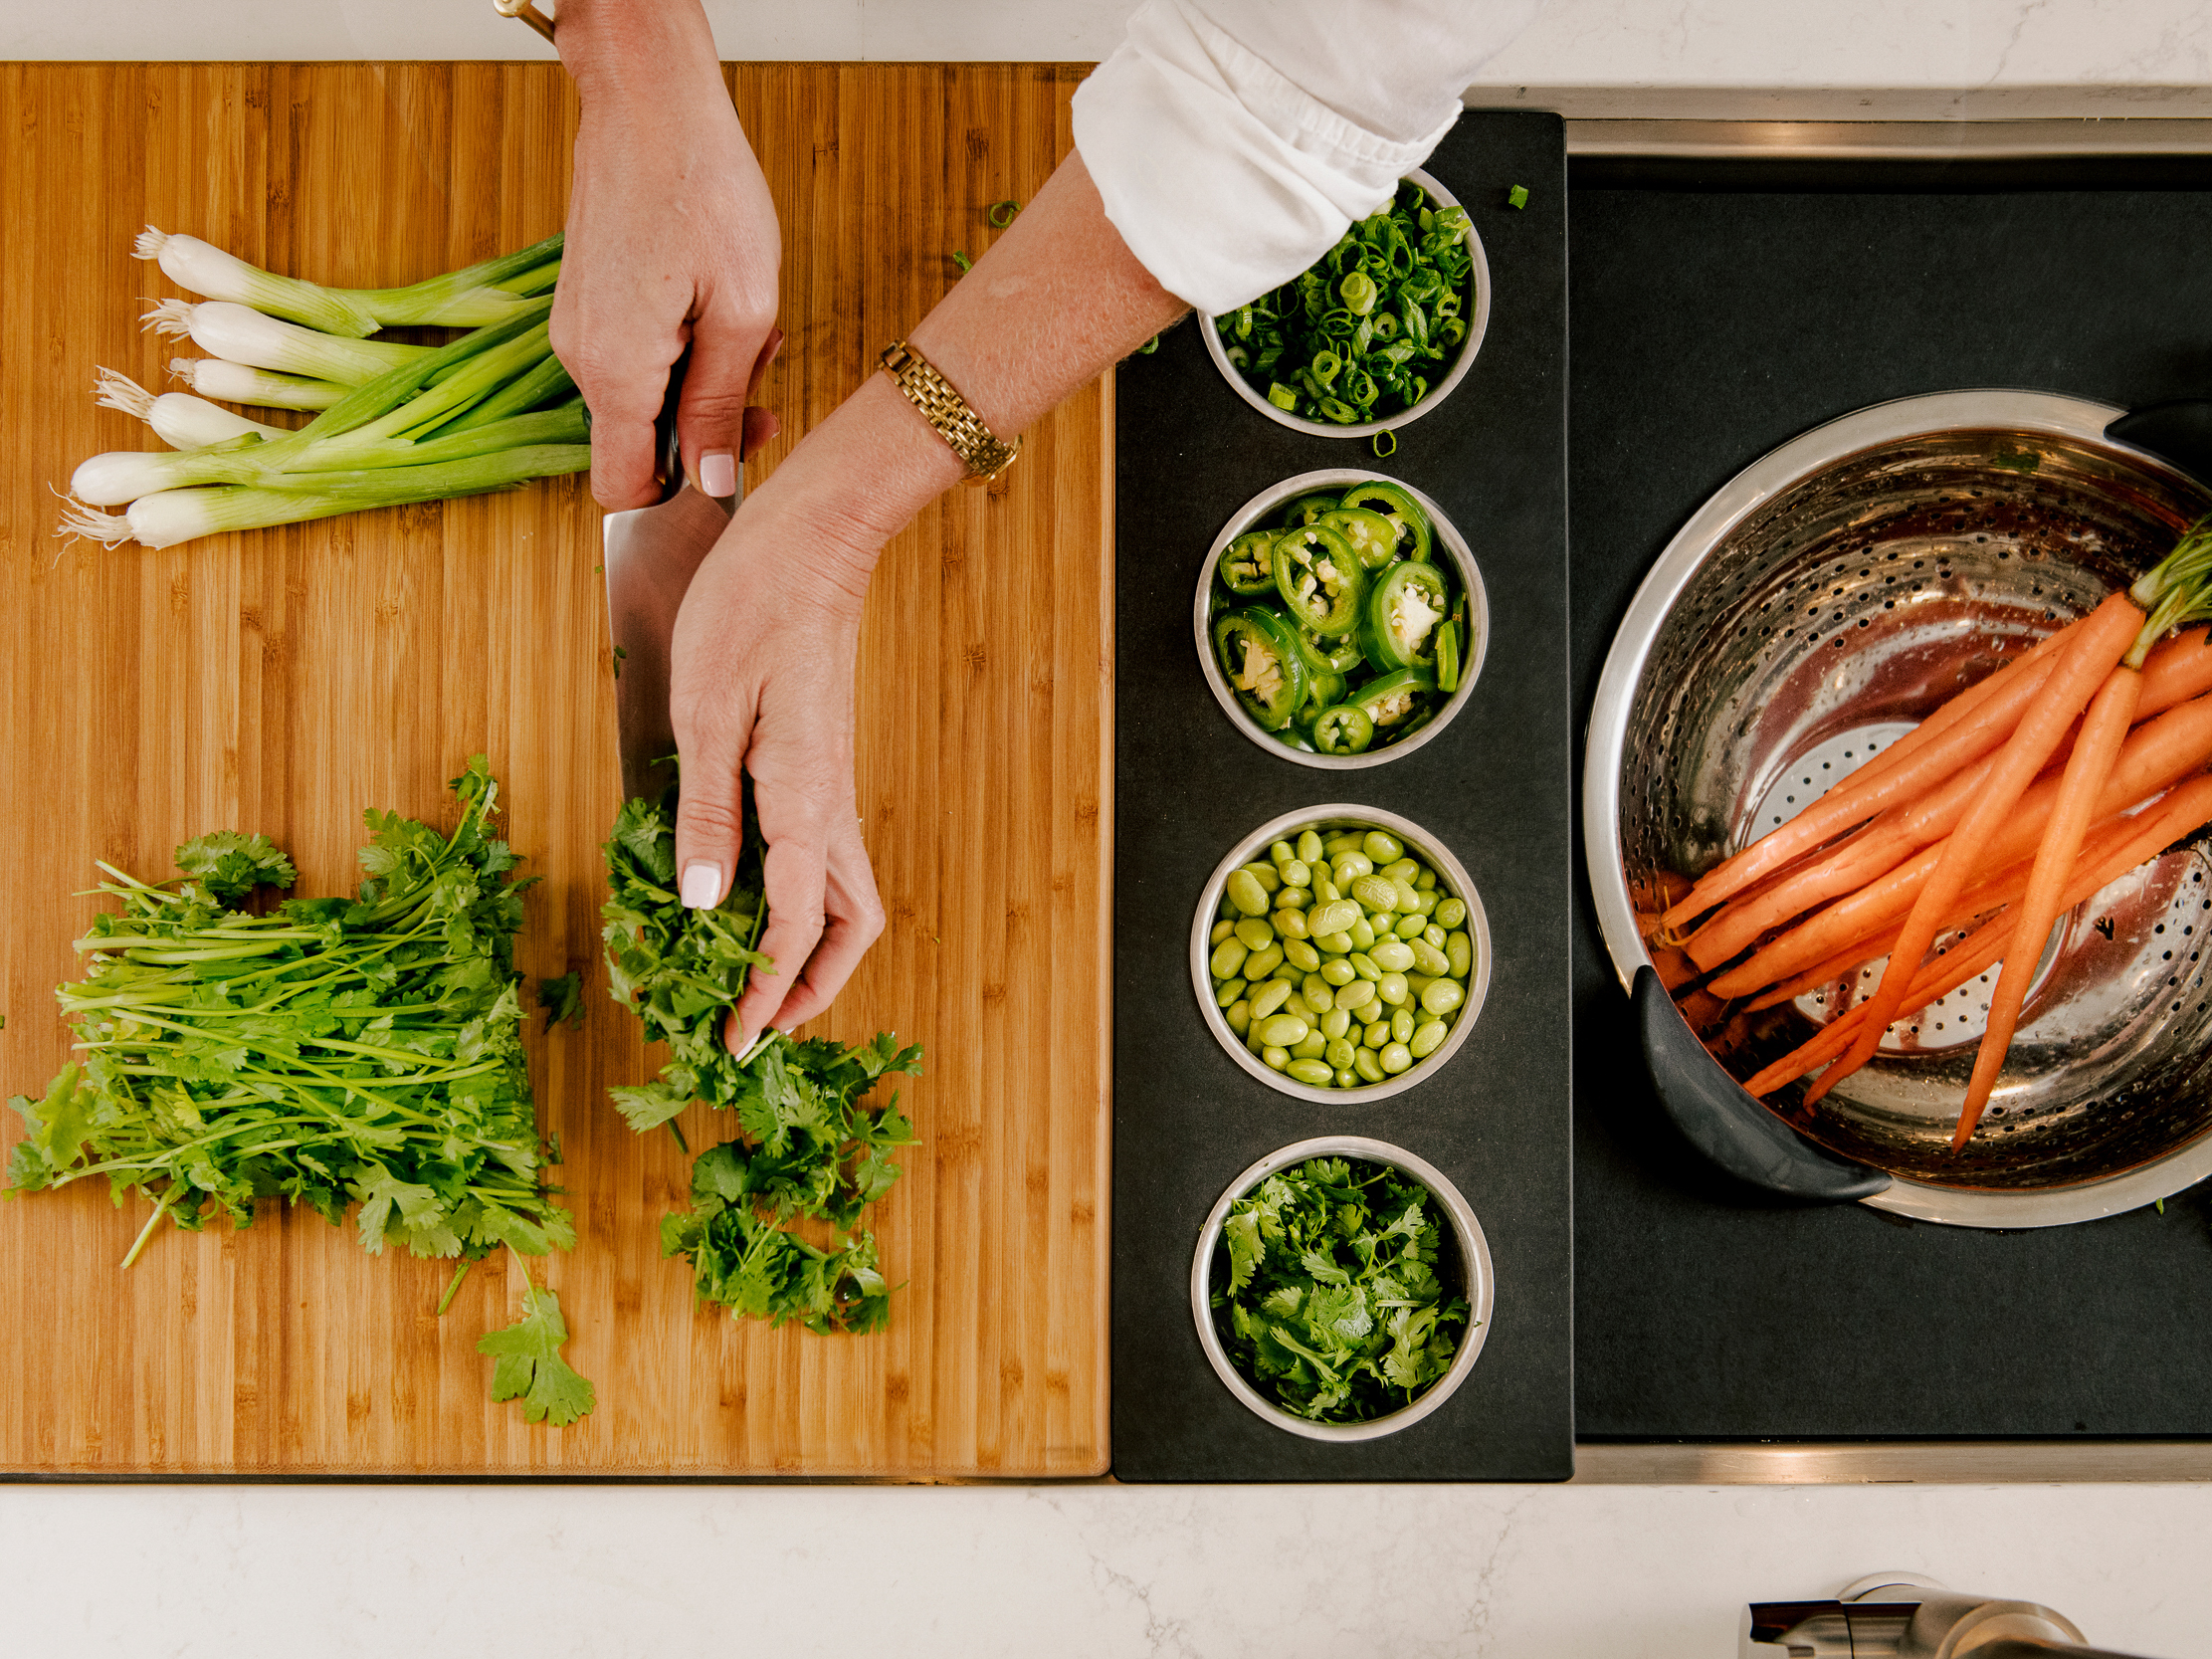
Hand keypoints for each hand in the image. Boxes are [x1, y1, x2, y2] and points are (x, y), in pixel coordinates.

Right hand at [551, 2, 781, 509]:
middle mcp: (583, 360)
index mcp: (617, 372)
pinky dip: (683, 351)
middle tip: (763, 382)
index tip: (729, 471)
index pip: (624, 489)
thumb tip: (714, 484)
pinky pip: (638, 362)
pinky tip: (718, 307)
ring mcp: (580, 332)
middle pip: (642, 446)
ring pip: (645, 401)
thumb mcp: (741, 311)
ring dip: (703, 382)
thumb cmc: (703, 191)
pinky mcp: (590, 308)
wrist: (649, 104)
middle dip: (708, 427)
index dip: (677, 500)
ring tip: (745, 326)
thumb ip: (721, 406)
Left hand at [667, 493, 886, 1053]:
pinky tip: (747, 897)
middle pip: (851, 925)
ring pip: (844, 893)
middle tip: (759, 1025)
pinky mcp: (818, 766)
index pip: (798, 926)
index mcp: (806, 800)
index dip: (765, 994)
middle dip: (811, 987)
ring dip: (808, 948)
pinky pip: (821, 856)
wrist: (807, 543)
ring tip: (754, 978)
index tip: (735, 1043)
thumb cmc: (749, 611)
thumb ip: (707, 814)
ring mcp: (829, 786)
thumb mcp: (704, 713)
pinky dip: (795, 898)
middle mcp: (830, 804)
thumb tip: (705, 904)